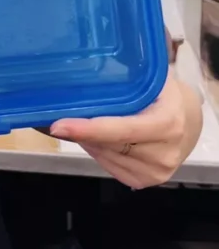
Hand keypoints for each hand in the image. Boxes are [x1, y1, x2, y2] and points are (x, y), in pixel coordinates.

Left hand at [49, 70, 202, 188]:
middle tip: (59, 116)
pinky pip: (110, 167)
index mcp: (167, 123)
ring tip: (80, 123)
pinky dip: (97, 151)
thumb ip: (126, 77)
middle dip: (81, 132)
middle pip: (109, 145)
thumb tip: (82, 66)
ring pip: (105, 157)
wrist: (189, 121)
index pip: (122, 130)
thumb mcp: (152, 78)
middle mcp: (164, 153)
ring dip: (87, 142)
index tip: (58, 125)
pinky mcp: (146, 182)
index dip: (88, 128)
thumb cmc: (165, 93)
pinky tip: (94, 138)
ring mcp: (156, 173)